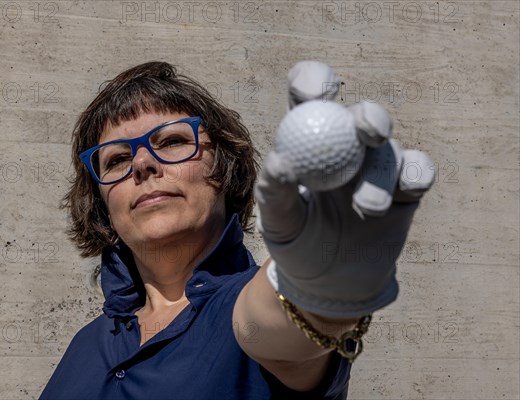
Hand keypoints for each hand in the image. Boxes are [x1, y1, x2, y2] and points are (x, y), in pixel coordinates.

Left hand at [255, 61, 434, 317]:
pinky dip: (416, 175)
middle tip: (368, 132)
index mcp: (308, 141)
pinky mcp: (406, 188)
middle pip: (361, 115)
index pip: (310, 96)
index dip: (314, 82)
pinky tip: (408, 188)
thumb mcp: (279, 222)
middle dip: (369, 117)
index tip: (314, 93)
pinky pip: (419, 170)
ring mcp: (377, 166)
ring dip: (380, 177)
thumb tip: (280, 161)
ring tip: (366, 210)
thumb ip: (275, 192)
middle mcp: (346, 146)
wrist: (330, 284)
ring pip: (389, 152)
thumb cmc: (297, 244)